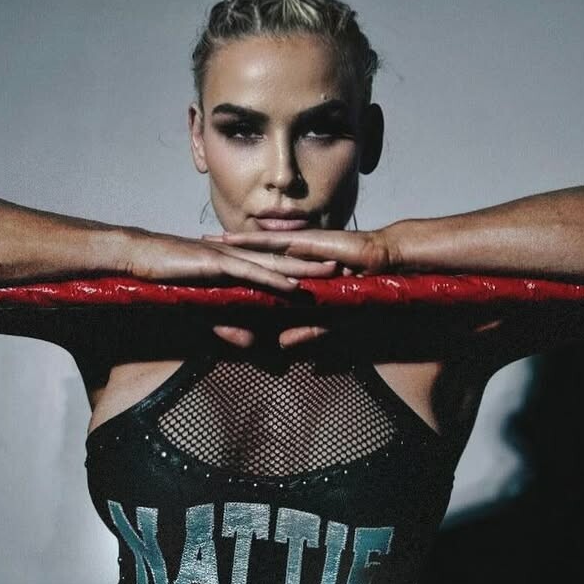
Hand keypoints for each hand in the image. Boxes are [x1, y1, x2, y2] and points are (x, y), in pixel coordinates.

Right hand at [122, 229, 338, 348]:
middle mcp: (236, 255)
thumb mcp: (202, 307)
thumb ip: (226, 323)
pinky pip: (250, 273)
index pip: (273, 264)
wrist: (140, 258)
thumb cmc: (167, 279)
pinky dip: (273, 281)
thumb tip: (250, 343)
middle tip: (341, 268)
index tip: (325, 272)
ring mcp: (228, 257)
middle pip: (283, 261)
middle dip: (312, 264)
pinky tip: (292, 287)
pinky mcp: (217, 263)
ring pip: (273, 264)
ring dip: (303, 270)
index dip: (300, 267)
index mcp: (235, 261)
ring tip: (328, 274)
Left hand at [201, 226, 391, 347]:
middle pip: (254, 252)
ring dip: (232, 243)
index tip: (219, 266)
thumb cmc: (360, 289)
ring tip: (207, 240)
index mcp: (299, 269)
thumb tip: (281, 343)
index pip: (264, 267)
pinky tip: (231, 240)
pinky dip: (251, 242)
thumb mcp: (329, 318)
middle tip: (202, 246)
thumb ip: (307, 330)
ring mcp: (299, 247)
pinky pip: (272, 243)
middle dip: (228, 249)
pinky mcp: (305, 243)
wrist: (381, 267)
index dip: (242, 266)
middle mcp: (295, 256)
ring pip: (258, 245)